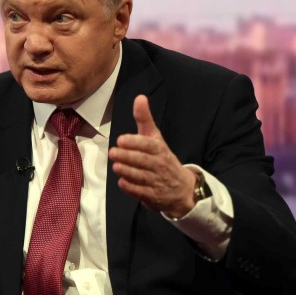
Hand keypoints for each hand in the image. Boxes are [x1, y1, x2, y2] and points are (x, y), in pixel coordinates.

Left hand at [108, 94, 196, 217]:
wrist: (182, 189)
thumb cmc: (163, 159)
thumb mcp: (156, 138)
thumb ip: (145, 120)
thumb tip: (140, 97)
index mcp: (160, 150)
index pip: (149, 145)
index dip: (135, 142)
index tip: (121, 139)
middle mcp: (160, 165)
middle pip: (143, 161)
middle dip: (128, 157)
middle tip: (113, 152)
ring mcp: (157, 182)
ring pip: (141, 177)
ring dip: (127, 171)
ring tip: (116, 166)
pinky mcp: (153, 196)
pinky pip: (141, 192)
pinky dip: (131, 188)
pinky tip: (122, 182)